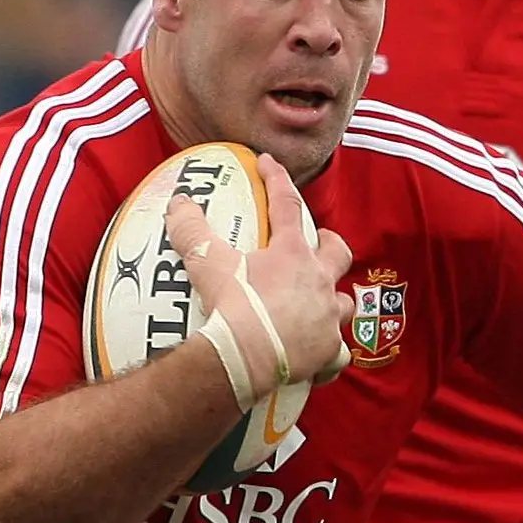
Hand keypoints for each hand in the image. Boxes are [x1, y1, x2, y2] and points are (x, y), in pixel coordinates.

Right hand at [165, 152, 352, 406]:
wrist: (246, 358)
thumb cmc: (231, 307)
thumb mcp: (206, 263)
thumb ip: (191, 230)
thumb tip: (178, 202)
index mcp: (292, 254)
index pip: (287, 205)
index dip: (277, 179)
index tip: (267, 163)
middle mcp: (319, 281)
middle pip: (337, 253)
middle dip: (330, 245)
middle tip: (318, 244)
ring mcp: (327, 318)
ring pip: (343, 303)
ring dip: (333, 301)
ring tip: (319, 305)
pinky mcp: (327, 353)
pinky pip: (337, 355)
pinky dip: (330, 356)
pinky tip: (321, 359)